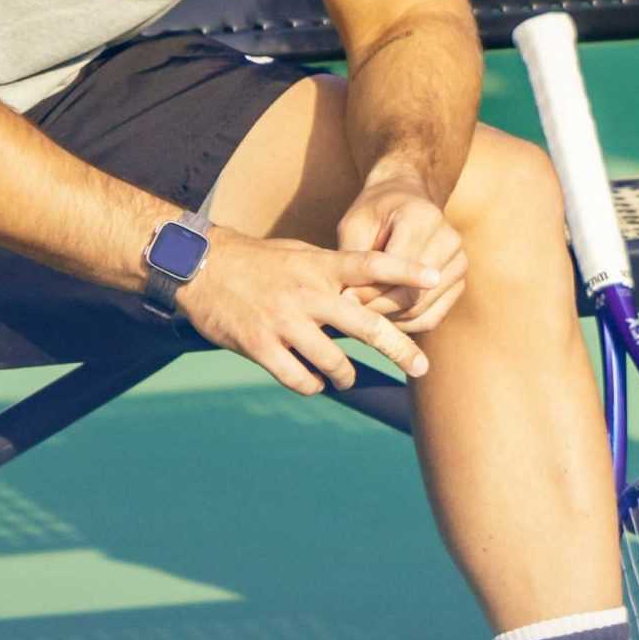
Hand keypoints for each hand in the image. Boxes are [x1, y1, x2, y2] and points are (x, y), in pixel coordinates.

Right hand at [174, 229, 435, 394]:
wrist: (202, 267)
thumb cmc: (259, 261)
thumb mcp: (301, 254)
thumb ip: (335, 272)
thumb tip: (373, 287)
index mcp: (321, 266)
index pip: (372, 264)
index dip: (406, 269)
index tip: (437, 276)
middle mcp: (308, 294)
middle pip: (367, 325)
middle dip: (400, 349)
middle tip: (421, 367)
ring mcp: (285, 322)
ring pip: (334, 361)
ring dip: (346, 375)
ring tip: (347, 377)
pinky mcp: (260, 346)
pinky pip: (298, 378)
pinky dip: (311, 385)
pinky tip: (312, 382)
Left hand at [336, 173, 469, 338]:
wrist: (405, 198)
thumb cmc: (374, 212)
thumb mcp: (355, 225)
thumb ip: (355, 260)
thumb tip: (350, 302)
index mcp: (422, 217)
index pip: (399, 269)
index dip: (370, 290)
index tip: (344, 300)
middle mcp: (449, 239)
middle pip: (412, 295)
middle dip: (378, 309)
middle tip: (351, 315)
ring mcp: (459, 261)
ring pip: (422, 310)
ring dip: (391, 320)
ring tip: (365, 315)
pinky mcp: (459, 281)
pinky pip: (432, 317)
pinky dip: (406, 325)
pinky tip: (385, 317)